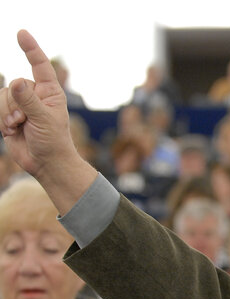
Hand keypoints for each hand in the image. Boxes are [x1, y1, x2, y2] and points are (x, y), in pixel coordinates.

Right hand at [0, 30, 96, 213]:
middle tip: (25, 120)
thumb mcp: (43, 120)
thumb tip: (15, 80)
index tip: (21, 33)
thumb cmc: (53, 142)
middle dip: (16, 103)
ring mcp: (22, 105)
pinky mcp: (10, 115)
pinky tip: (12, 129)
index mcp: (50, 93)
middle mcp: (36, 95)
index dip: (30, 48)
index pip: (40, 65)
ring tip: (19, 125)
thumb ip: (28, 100)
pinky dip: (2, 119)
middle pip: (15, 85)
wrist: (46, 163)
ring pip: (2, 95)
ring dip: (7, 113)